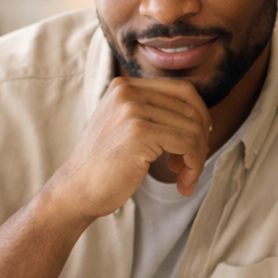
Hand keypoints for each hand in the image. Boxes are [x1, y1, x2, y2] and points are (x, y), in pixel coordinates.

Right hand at [45, 76, 211, 219]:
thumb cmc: (105, 167)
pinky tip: (182, 183)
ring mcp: (133, 109)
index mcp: (124, 86)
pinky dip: (194, 166)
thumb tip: (201, 119)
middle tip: (192, 167)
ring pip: (193, 128)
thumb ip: (153, 115)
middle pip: (191, 107)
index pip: (182, 90)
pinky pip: (188, 144)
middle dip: (201, 140)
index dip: (199, 117)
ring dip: (197, 158)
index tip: (197, 143)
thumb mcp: (126, 127)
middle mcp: (128, 91)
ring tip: (185, 179)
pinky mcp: (140, 131)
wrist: (77, 191)